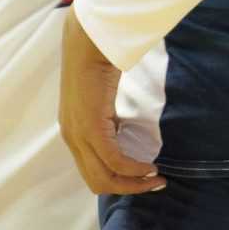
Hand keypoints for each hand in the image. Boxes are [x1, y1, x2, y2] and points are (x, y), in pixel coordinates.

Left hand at [55, 9, 165, 196]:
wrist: (89, 41)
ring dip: (134, 183)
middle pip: (98, 183)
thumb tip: (125, 129)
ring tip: (156, 178)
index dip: (120, 182)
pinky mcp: (90, 128)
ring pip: (104, 178)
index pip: (93, 173)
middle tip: (155, 184)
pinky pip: (114, 160)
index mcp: (73, 133)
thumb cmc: (97, 62)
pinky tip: (150, 167)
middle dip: (129, 188)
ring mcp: (78, 135)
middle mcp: (72, 139)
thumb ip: (108, 118)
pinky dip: (134, 169)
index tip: (145, 177)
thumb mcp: (102, 99)